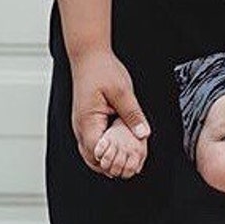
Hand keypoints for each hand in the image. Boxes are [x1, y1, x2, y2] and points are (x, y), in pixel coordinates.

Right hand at [70, 49, 150, 176]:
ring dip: (108, 160)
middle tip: (130, 167)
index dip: (113, 163)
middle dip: (111, 166)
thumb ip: (133, 114)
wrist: (89, 55)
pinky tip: (121, 148)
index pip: (97, 154)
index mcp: (87, 121)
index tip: (129, 164)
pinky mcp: (87, 123)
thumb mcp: (122, 91)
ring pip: (92, 155)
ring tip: (127, 160)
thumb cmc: (102, 69)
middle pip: (92, 160)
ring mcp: (82, 126)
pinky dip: (107, 150)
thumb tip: (143, 134)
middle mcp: (81, 127)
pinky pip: (95, 144)